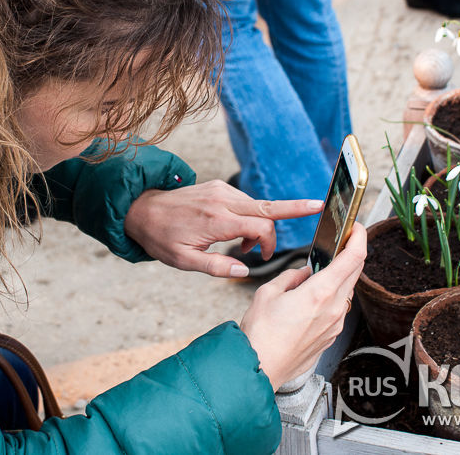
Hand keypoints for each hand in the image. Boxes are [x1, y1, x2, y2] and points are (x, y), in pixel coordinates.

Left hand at [124, 179, 324, 277]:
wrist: (142, 209)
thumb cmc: (162, 237)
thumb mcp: (185, 262)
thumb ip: (217, 268)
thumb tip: (245, 271)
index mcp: (216, 220)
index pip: (261, 226)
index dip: (269, 243)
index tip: (261, 257)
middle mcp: (223, 200)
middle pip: (269, 206)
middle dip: (295, 209)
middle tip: (317, 208)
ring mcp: (222, 190)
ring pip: (258, 205)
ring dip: (260, 224)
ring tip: (244, 245)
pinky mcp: (219, 186)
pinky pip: (245, 201)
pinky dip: (250, 216)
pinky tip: (236, 231)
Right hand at [239, 224, 365, 390]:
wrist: (261, 368)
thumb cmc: (260, 334)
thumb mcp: (268, 293)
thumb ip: (291, 277)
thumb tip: (303, 272)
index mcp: (320, 292)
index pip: (353, 257)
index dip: (359, 237)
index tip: (356, 227)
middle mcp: (334, 308)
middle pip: (355, 271)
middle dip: (352, 252)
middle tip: (341, 242)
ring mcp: (335, 324)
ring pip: (347, 290)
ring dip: (341, 276)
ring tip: (322, 270)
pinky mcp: (331, 336)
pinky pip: (338, 308)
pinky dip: (332, 296)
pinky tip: (315, 296)